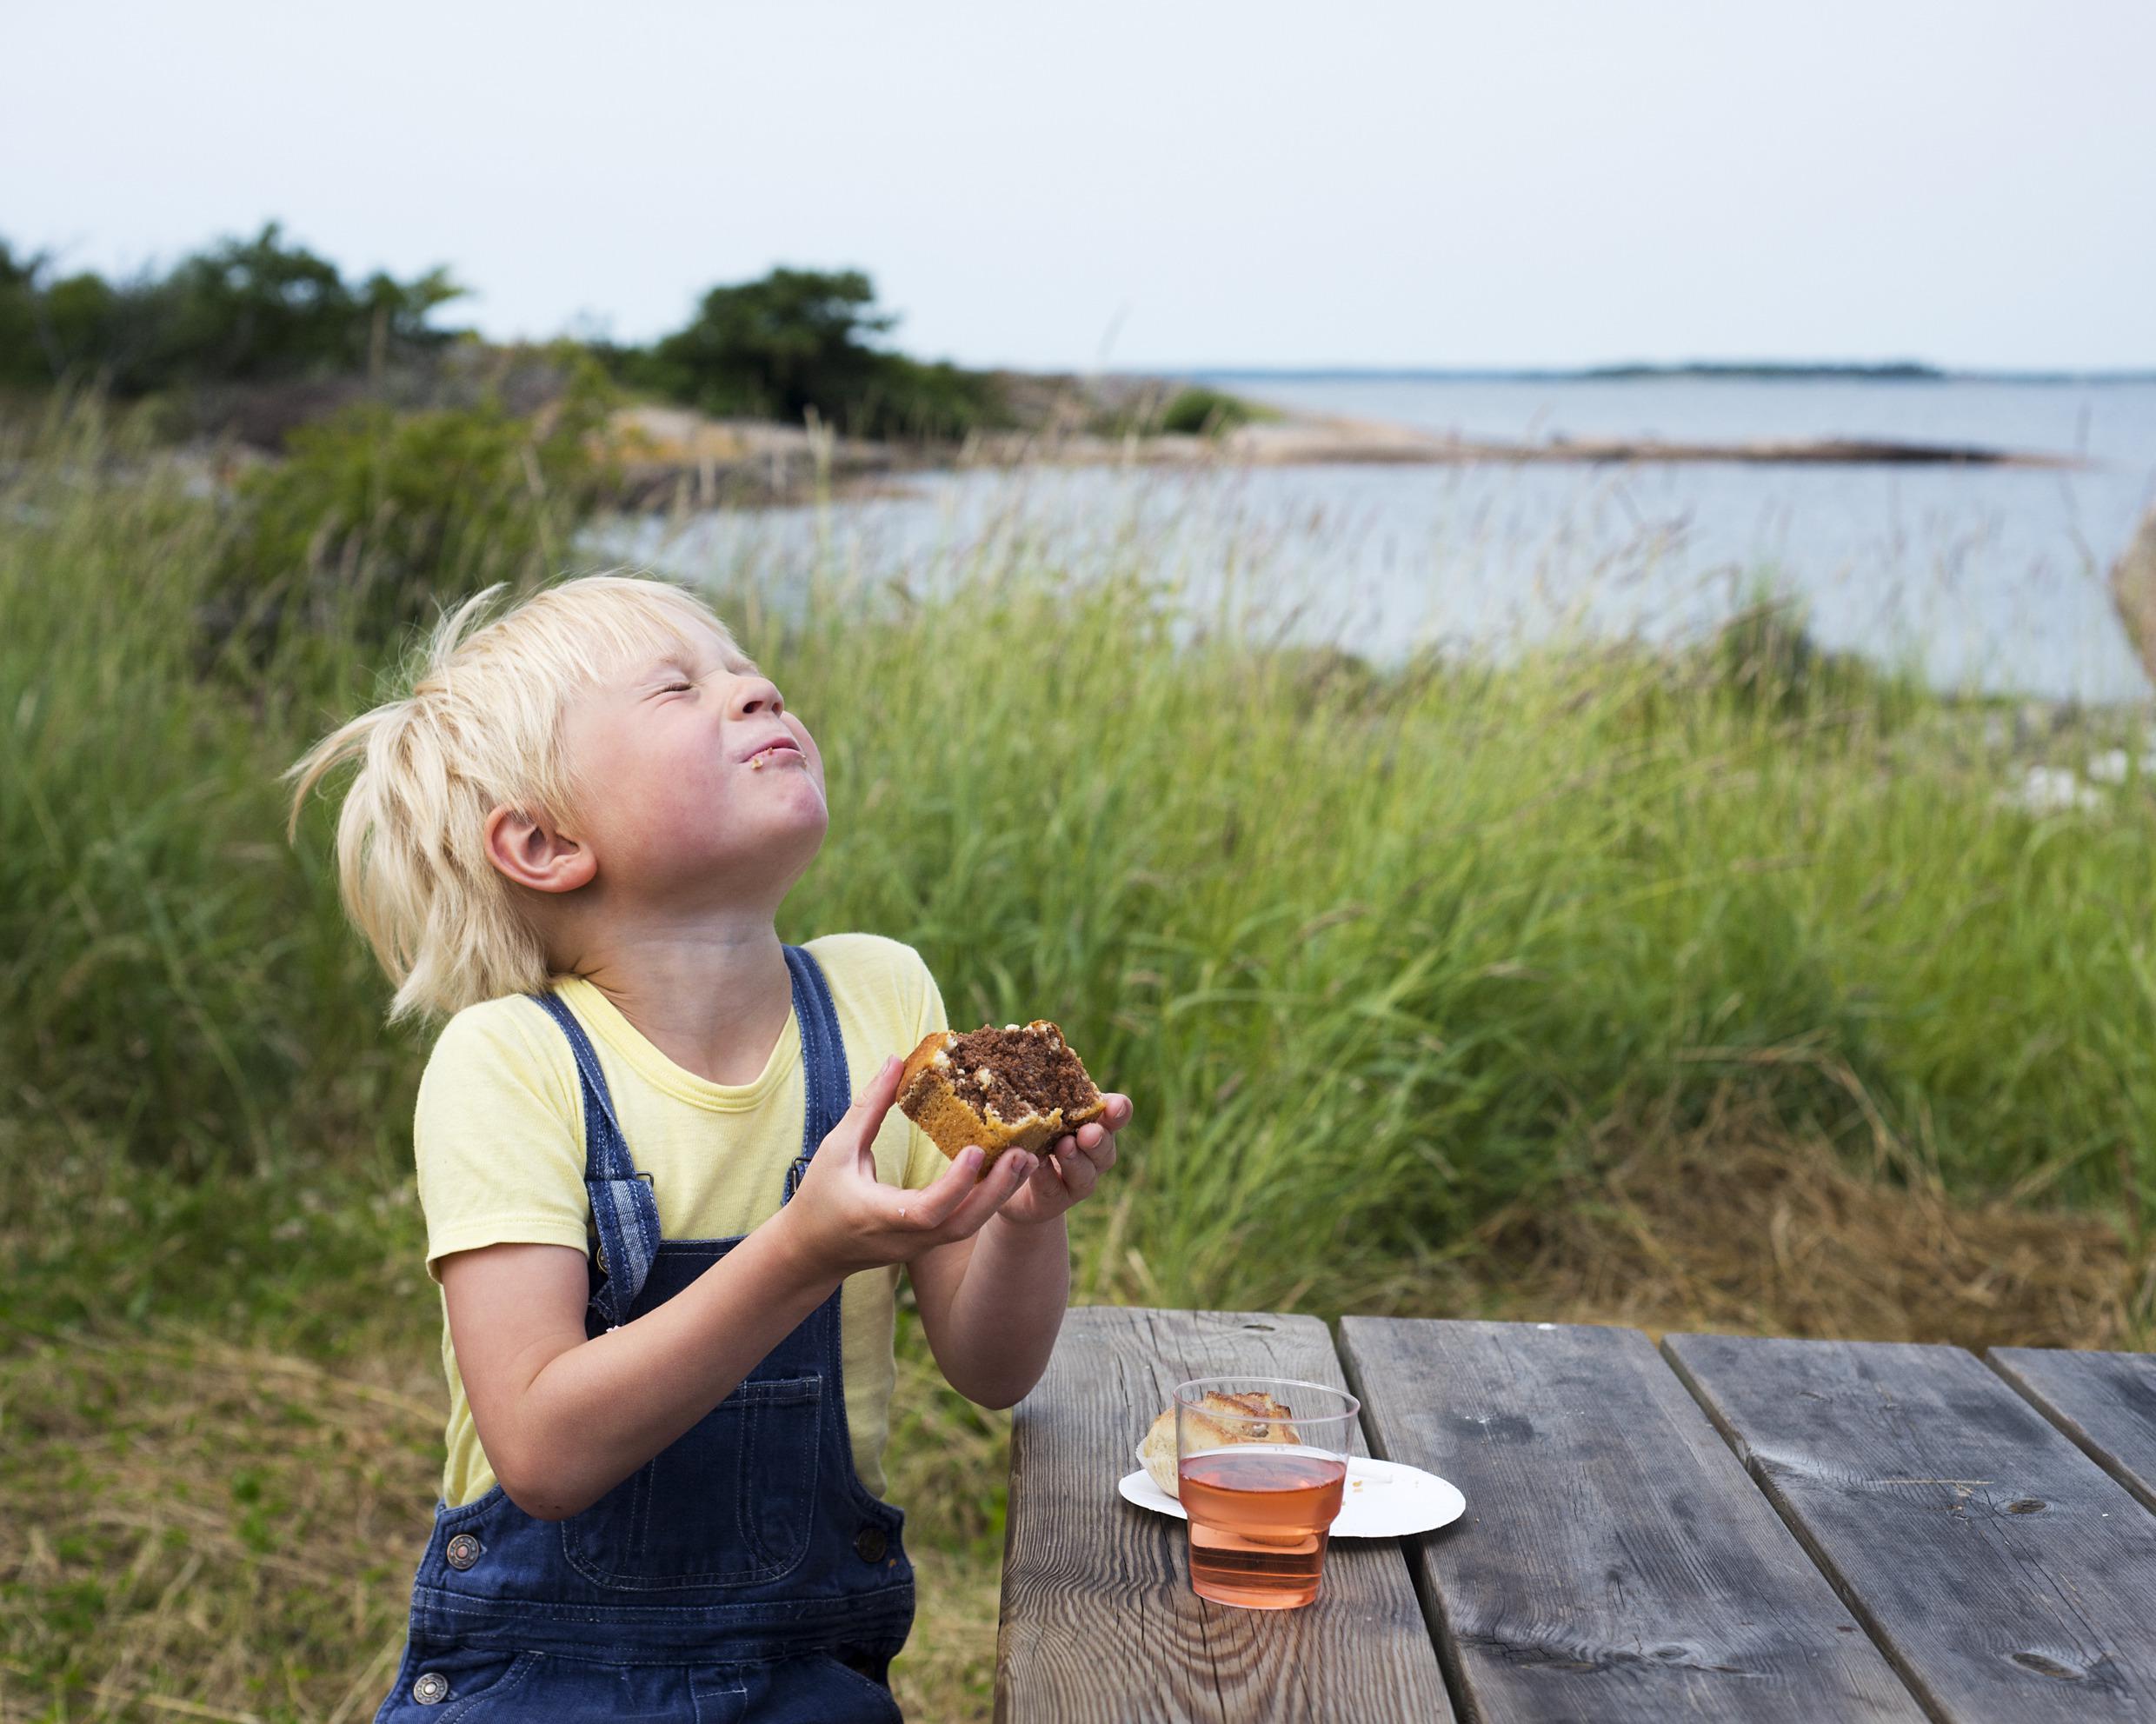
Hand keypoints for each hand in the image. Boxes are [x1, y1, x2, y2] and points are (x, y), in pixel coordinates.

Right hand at [777, 1055, 1038, 1279]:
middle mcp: (908, 1237)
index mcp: (882, 1217)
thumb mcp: (837, 1149)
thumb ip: (868, 1107)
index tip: (977, 1150)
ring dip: (1000, 1195)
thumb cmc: (820, 1197)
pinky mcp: (928, 1242)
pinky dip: (987, 1199)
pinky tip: (1007, 1172)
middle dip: (997, 1192)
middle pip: (963, 1224)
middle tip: (1023, 1154)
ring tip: (1026, 1159)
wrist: (813, 1251)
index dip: (956, 1184)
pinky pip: (964, 1222)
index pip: (928, 1210)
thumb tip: (895, 1061)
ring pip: (970, 1227)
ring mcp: (922, 1245)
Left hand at [995, 1093, 1130, 1227]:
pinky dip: (1048, 1177)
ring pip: (1086, 1173)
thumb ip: (1039, 1086)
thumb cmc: (1027, 1133)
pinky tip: (1038, 1165)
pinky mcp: (1055, 1200)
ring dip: (1076, 1159)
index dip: (1118, 1111)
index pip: (1114, 1116)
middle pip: (1106, 1148)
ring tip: (1064, 1146)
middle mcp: (1091, 1154)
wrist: (1009, 1185)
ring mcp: (1076, 1180)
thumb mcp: (1034, 1109)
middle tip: (1087, 1131)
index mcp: (1092, 1123)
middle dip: (1099, 1138)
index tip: (1115, 1104)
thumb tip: (1021, 1034)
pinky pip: (1055, 1189)